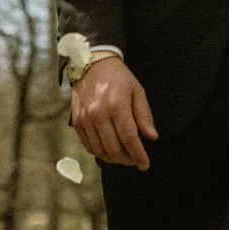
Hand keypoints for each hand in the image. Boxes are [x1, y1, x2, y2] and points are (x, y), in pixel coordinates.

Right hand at [71, 54, 157, 169]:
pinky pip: (88, 145)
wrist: (92, 64)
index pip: (129, 138)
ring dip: (113, 159)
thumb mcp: (137, 91)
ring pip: (100, 150)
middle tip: (134, 160)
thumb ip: (144, 115)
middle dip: (126, 159)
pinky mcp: (76, 122)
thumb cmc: (119, 78)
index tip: (145, 165)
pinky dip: (99, 153)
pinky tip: (108, 151)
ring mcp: (85, 119)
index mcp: (117, 105)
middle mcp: (99, 114)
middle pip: (113, 148)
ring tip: (123, 157)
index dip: (138, 155)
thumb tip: (151, 137)